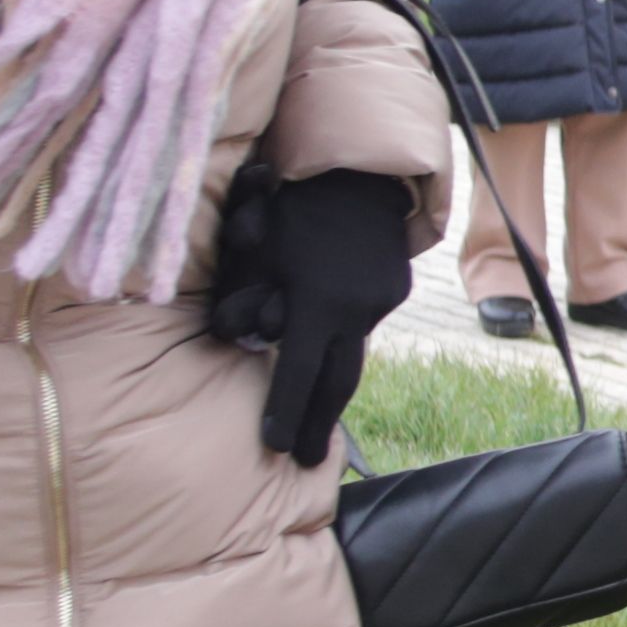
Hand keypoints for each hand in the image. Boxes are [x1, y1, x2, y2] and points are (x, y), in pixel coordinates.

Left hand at [212, 166, 415, 466]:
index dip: (286, 415)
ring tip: (318, 415)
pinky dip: (345, 340)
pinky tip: (331, 342)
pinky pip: (365, 325)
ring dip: (333, 381)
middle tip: (307, 460)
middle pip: (339, 384)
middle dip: (321, 426)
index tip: (277, 450)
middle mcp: (358, 309)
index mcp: (320, 303)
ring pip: (354, 352)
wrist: (358, 167)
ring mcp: (383, 300)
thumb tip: (231, 340)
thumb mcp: (256, 249)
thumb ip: (244, 300)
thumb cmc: (291, 204)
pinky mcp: (396, 288)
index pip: (299, 375)